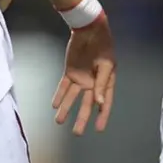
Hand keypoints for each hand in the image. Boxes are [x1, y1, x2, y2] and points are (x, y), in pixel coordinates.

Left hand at [52, 14, 116, 135]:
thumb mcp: (106, 65)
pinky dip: (59, 95)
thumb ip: (102, 84)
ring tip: (59, 122)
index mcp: (106, 81)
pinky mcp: (70, 72)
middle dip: (82, 118)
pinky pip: (63, 86)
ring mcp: (81, 78)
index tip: (99, 129)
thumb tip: (99, 102)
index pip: (105, 102)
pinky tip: (55, 105)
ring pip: (72, 97)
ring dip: (66, 109)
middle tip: (77, 133)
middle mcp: (93, 83)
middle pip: (87, 104)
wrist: (89, 29)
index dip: (102, 116)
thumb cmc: (102, 45)